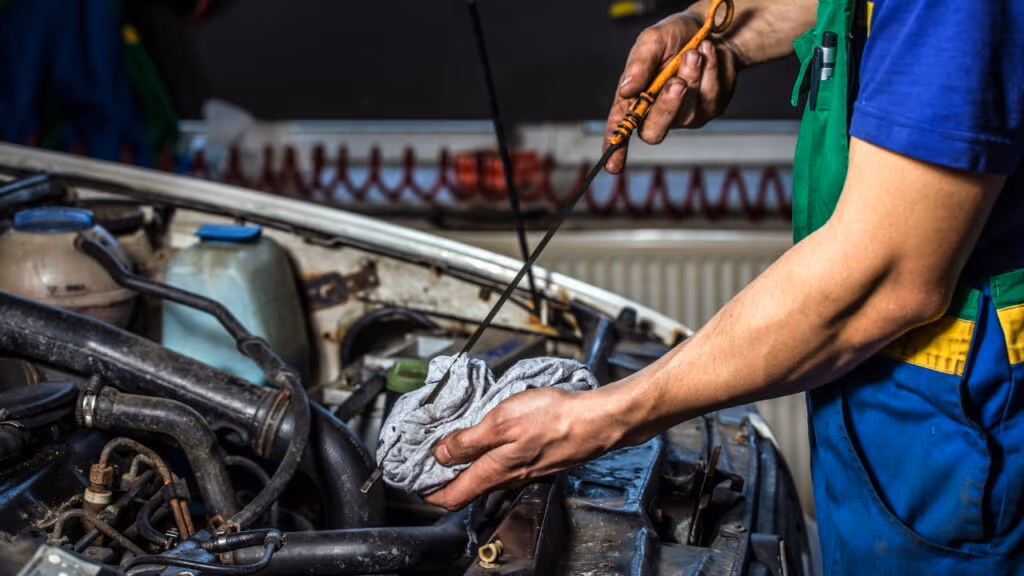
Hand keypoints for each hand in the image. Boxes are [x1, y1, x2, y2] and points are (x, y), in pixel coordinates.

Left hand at [424, 387, 625, 509]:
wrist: (596, 421)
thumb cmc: (554, 419)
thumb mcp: (501, 422)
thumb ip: (469, 440)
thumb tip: (441, 454)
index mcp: (494, 471)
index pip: (451, 496)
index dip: (428, 491)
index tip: (414, 478)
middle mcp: (508, 478)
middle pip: (466, 486)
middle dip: (444, 474)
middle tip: (429, 454)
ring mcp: (524, 470)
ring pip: (485, 474)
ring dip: (466, 462)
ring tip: (454, 439)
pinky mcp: (537, 459)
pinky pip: (504, 463)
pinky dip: (488, 453)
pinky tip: (489, 434)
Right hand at [604, 12, 739, 173]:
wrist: (709, 30)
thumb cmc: (673, 38)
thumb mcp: (652, 40)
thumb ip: (639, 64)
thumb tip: (627, 90)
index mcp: (633, 100)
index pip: (619, 129)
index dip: (615, 148)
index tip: (613, 166)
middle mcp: (656, 113)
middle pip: (654, 132)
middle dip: (667, 107)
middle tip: (677, 82)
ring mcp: (684, 116)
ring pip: (687, 112)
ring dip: (694, 76)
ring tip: (695, 51)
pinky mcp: (708, 110)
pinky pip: (711, 97)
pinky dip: (712, 70)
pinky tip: (709, 54)